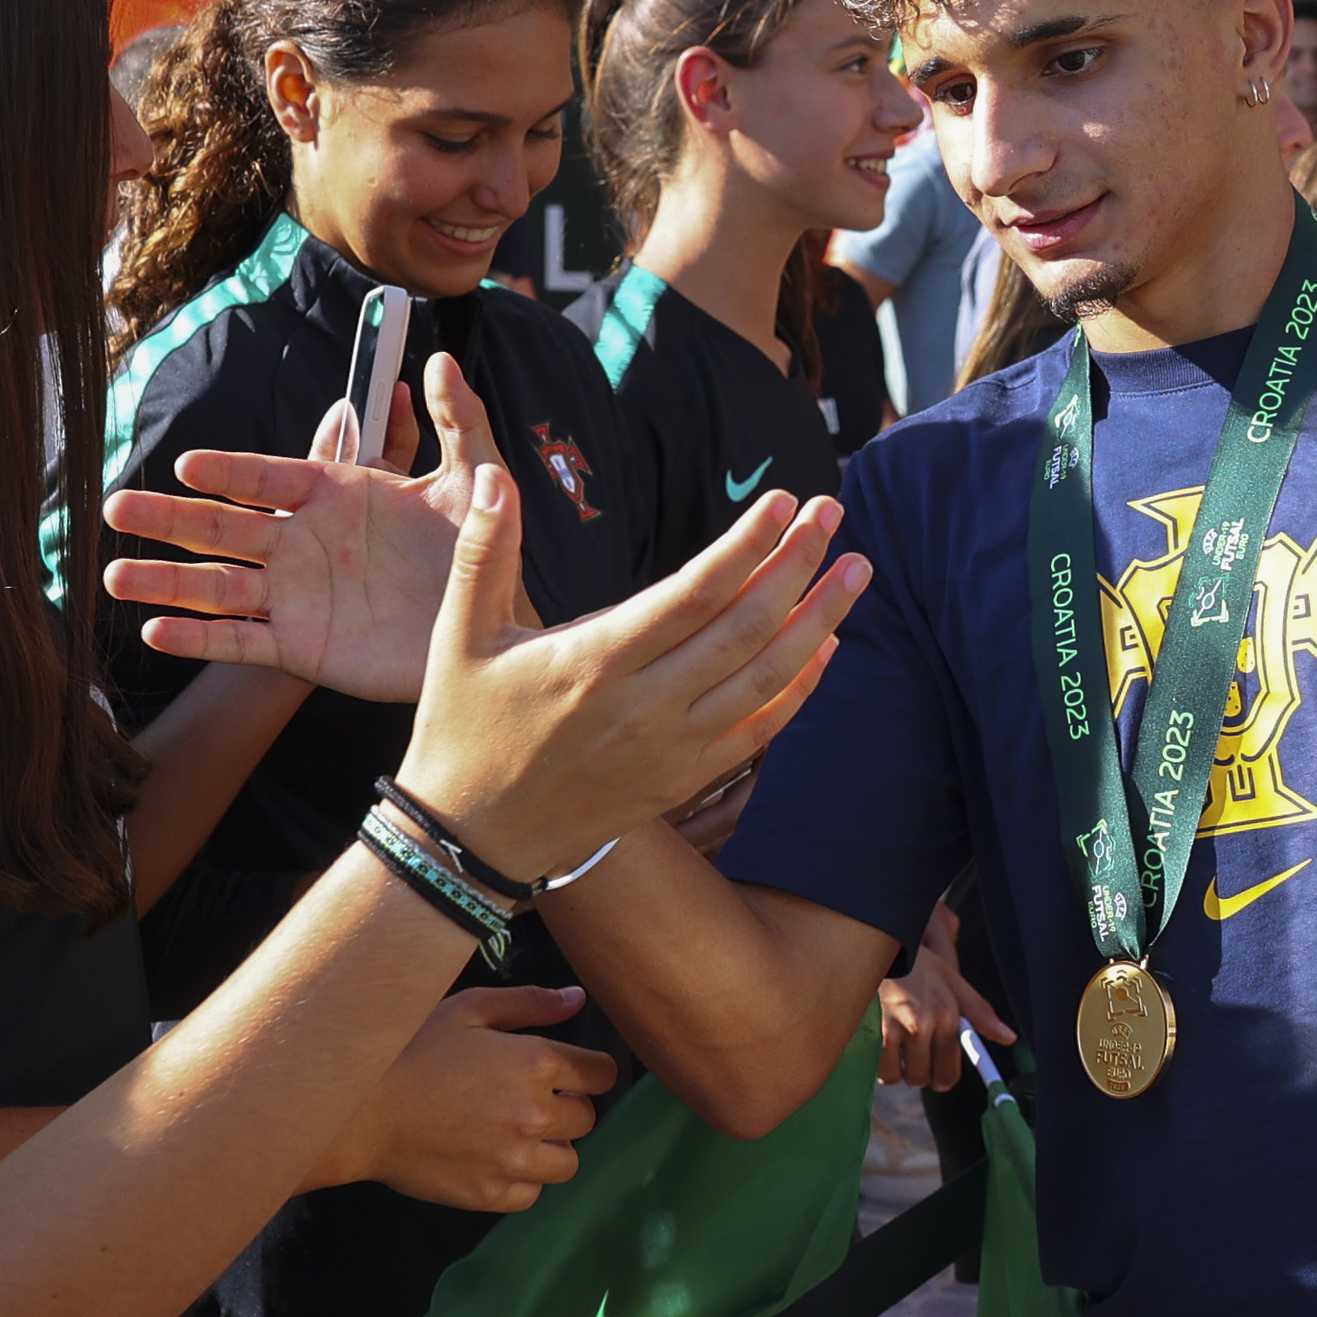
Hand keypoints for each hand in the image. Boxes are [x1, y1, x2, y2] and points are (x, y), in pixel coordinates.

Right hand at [100, 355, 494, 698]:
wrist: (481, 623)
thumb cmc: (476, 547)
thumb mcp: (475, 481)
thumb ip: (457, 421)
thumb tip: (439, 359)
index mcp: (331, 494)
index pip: (267, 476)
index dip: (227, 472)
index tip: (187, 466)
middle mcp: (300, 541)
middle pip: (220, 526)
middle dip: (168, 519)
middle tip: (114, 509)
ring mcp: (293, 595)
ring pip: (216, 586)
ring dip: (165, 583)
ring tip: (113, 579)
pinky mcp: (299, 645)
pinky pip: (241, 641)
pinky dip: (200, 639)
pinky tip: (156, 633)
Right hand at [316, 986, 617, 1209]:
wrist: (357, 1111)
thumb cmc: (409, 1050)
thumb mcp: (468, 1010)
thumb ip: (530, 1004)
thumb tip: (579, 1000)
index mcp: (536, 1062)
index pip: (602, 1074)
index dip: (589, 1070)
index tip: (571, 1073)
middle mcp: (535, 1114)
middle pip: (588, 1118)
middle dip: (567, 1106)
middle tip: (530, 1099)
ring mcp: (514, 1159)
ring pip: (568, 1162)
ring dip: (551, 1147)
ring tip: (514, 1133)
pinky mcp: (491, 1194)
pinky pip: (532, 1193)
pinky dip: (522, 1180)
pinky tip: (494, 1158)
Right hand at [399, 465, 867, 878]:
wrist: (472, 839)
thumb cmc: (464, 728)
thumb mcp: (460, 635)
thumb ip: (486, 552)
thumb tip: (494, 476)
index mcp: (596, 659)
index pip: (696, 590)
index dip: (748, 543)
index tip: (785, 501)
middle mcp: (646, 706)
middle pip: (746, 626)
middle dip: (799, 564)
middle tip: (834, 513)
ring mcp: (672, 749)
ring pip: (766, 678)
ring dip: (820, 621)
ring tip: (856, 571)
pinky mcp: (682, 781)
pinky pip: (758, 731)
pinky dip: (799, 689)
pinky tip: (826, 648)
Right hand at [879, 925, 1015, 1088]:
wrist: (880, 946)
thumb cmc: (918, 965)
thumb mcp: (954, 982)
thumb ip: (981, 1014)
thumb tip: (1009, 1038)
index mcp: (946, 1016)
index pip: (948, 1071)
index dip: (944, 1078)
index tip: (940, 1077)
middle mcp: (920, 1025)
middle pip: (922, 1079)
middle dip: (920, 1073)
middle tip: (917, 1055)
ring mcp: (891, 1029)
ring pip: (897, 1077)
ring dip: (898, 1069)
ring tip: (898, 1047)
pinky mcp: (868, 1030)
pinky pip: (877, 1066)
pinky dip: (879, 1062)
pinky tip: (882, 1043)